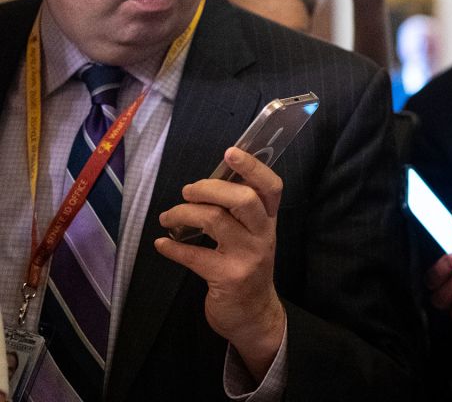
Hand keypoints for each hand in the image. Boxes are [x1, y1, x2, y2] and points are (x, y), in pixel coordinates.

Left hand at [155, 147, 285, 380]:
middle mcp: (263, 235)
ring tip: (168, 217)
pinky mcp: (228, 278)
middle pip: (243, 199)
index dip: (253, 167)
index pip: (271, 187)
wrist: (254, 315)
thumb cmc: (248, 268)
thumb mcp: (253, 237)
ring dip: (184, 214)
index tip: (230, 152)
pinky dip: (173, 248)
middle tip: (188, 191)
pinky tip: (162, 244)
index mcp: (270, 220)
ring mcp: (248, 257)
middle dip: (210, 188)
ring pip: (216, 221)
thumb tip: (208, 183)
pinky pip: (195, 256)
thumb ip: (239, 213)